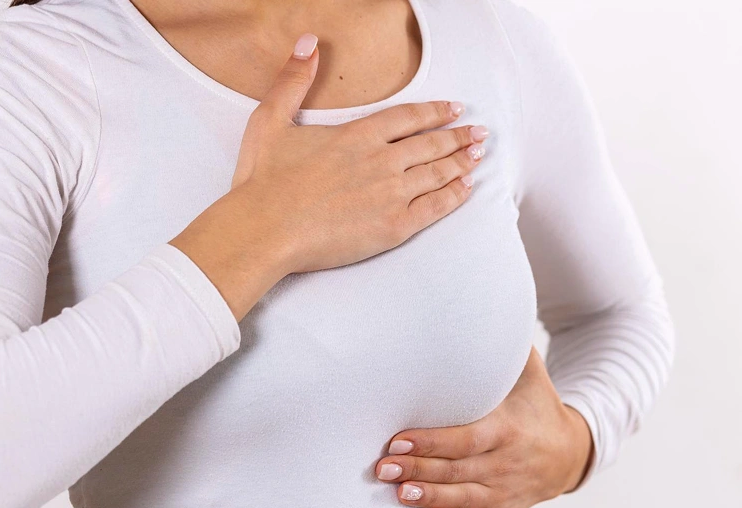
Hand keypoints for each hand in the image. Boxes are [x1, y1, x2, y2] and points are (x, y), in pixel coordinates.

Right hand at [171, 33, 489, 319]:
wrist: (265, 229)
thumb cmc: (262, 181)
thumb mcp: (270, 119)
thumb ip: (293, 81)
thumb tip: (308, 43)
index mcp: (357, 136)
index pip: (408, 118)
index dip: (434, 112)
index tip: (454, 108)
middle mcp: (381, 161)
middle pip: (430, 144)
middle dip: (458, 137)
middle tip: (479, 134)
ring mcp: (390, 194)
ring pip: (437, 173)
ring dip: (461, 163)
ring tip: (477, 156)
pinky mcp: (393, 227)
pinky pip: (434, 208)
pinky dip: (453, 196)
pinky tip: (465, 189)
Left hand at [373, 346, 593, 507]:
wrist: (571, 450)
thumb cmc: (536, 403)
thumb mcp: (528, 372)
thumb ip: (503, 346)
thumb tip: (478, 300)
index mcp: (509, 428)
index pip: (465, 439)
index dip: (431, 442)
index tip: (397, 440)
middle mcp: (508, 462)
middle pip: (458, 470)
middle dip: (419, 470)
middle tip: (381, 468)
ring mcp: (508, 490)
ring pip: (465, 497)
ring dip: (431, 497)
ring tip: (398, 494)